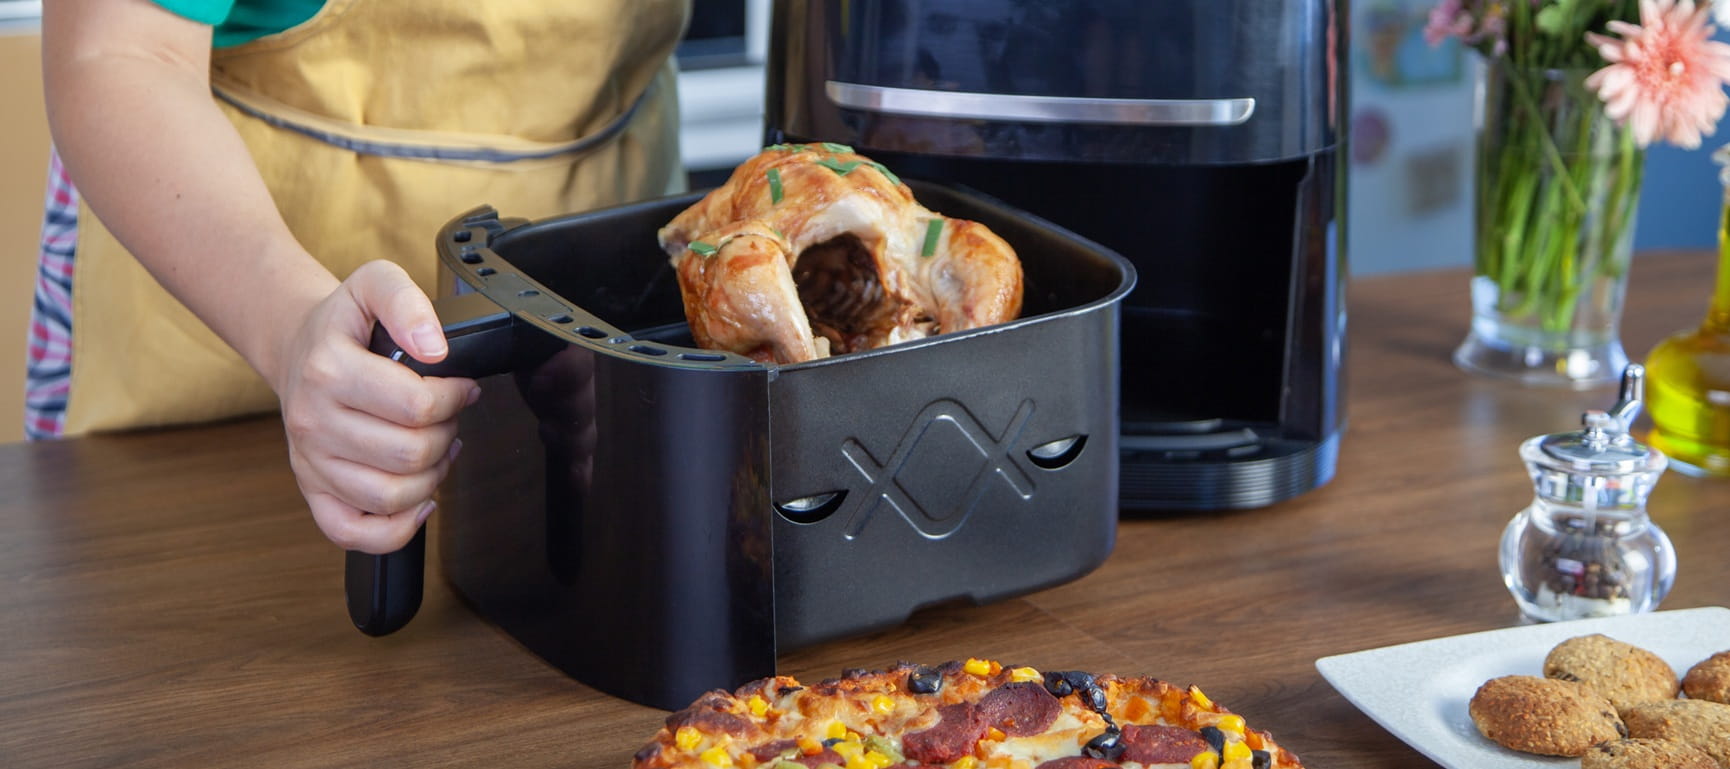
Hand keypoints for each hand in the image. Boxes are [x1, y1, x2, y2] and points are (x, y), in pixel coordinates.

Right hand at [273, 261, 478, 553]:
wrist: (298, 348)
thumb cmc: (343, 324)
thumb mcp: (374, 284)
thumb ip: (406, 301)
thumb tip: (435, 347)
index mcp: (328, 371)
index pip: (416, 405)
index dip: (454, 397)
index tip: (461, 386)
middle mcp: (313, 421)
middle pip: (409, 454)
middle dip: (446, 433)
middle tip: (446, 415)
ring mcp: (310, 461)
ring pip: (391, 496)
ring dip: (432, 476)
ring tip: (435, 448)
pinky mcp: (312, 490)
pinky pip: (352, 533)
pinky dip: (396, 528)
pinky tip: (418, 500)